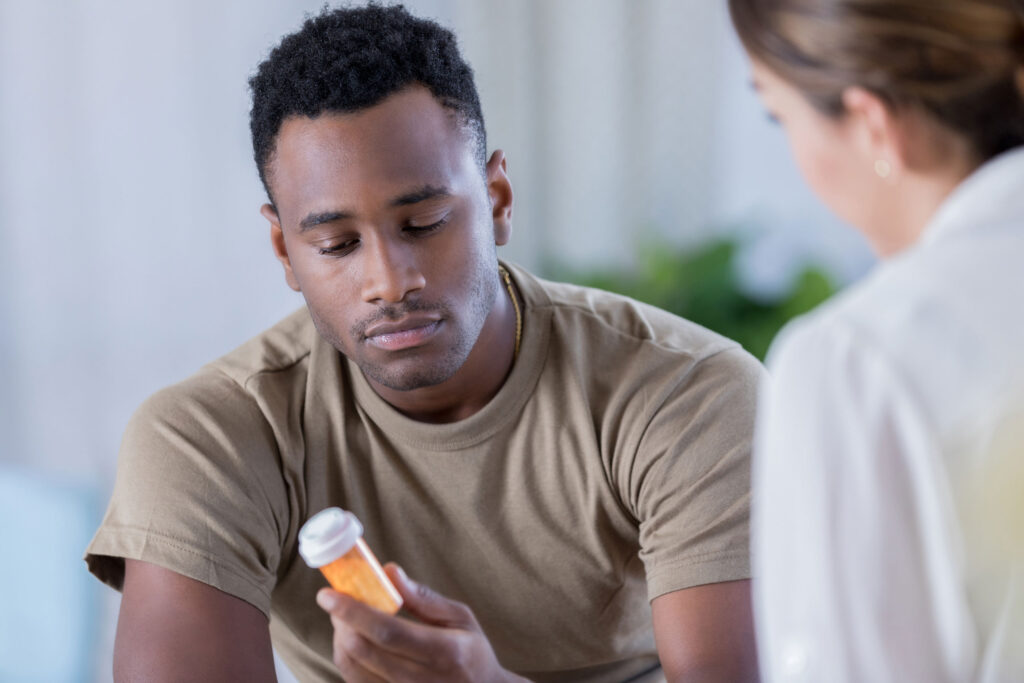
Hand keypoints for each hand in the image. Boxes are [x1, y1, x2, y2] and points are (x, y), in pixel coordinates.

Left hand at [316, 563, 528, 682]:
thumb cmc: (471, 652)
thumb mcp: (461, 618)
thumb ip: (423, 597)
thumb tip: (388, 572)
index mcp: (444, 652)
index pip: (388, 632)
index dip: (353, 612)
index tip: (328, 594)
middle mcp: (421, 680)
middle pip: (363, 651)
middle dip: (341, 621)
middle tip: (337, 599)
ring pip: (352, 669)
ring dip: (340, 638)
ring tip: (345, 618)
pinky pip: (356, 682)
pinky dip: (346, 657)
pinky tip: (353, 640)